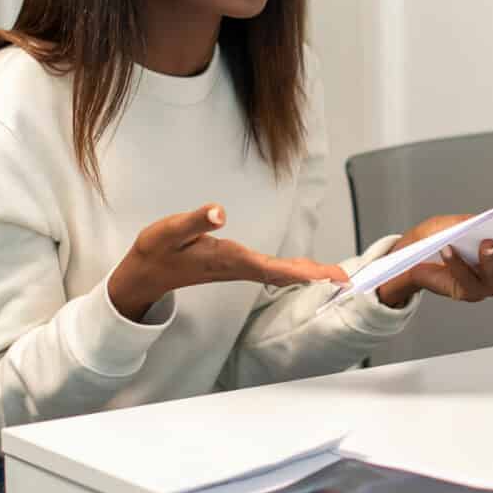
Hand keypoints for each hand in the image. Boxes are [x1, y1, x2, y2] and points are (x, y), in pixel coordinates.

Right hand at [109, 203, 347, 321]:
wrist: (146, 274)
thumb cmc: (158, 250)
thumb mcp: (171, 231)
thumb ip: (195, 220)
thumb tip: (220, 211)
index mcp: (226, 259)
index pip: (270, 267)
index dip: (300, 272)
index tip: (326, 277)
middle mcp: (237, 267)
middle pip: (283, 274)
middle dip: (314, 276)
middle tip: (346, 280)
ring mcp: (237, 269)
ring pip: (279, 274)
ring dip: (307, 274)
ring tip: (335, 276)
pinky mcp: (235, 266)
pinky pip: (271, 271)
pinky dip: (292, 271)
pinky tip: (305, 271)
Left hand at [375, 216, 492, 308]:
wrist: (415, 256)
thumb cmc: (441, 236)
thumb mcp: (460, 221)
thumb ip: (477, 221)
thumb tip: (492, 220)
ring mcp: (489, 282)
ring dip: (492, 258)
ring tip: (486, 243)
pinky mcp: (469, 292)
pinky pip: (467, 279)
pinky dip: (458, 263)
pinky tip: (449, 250)